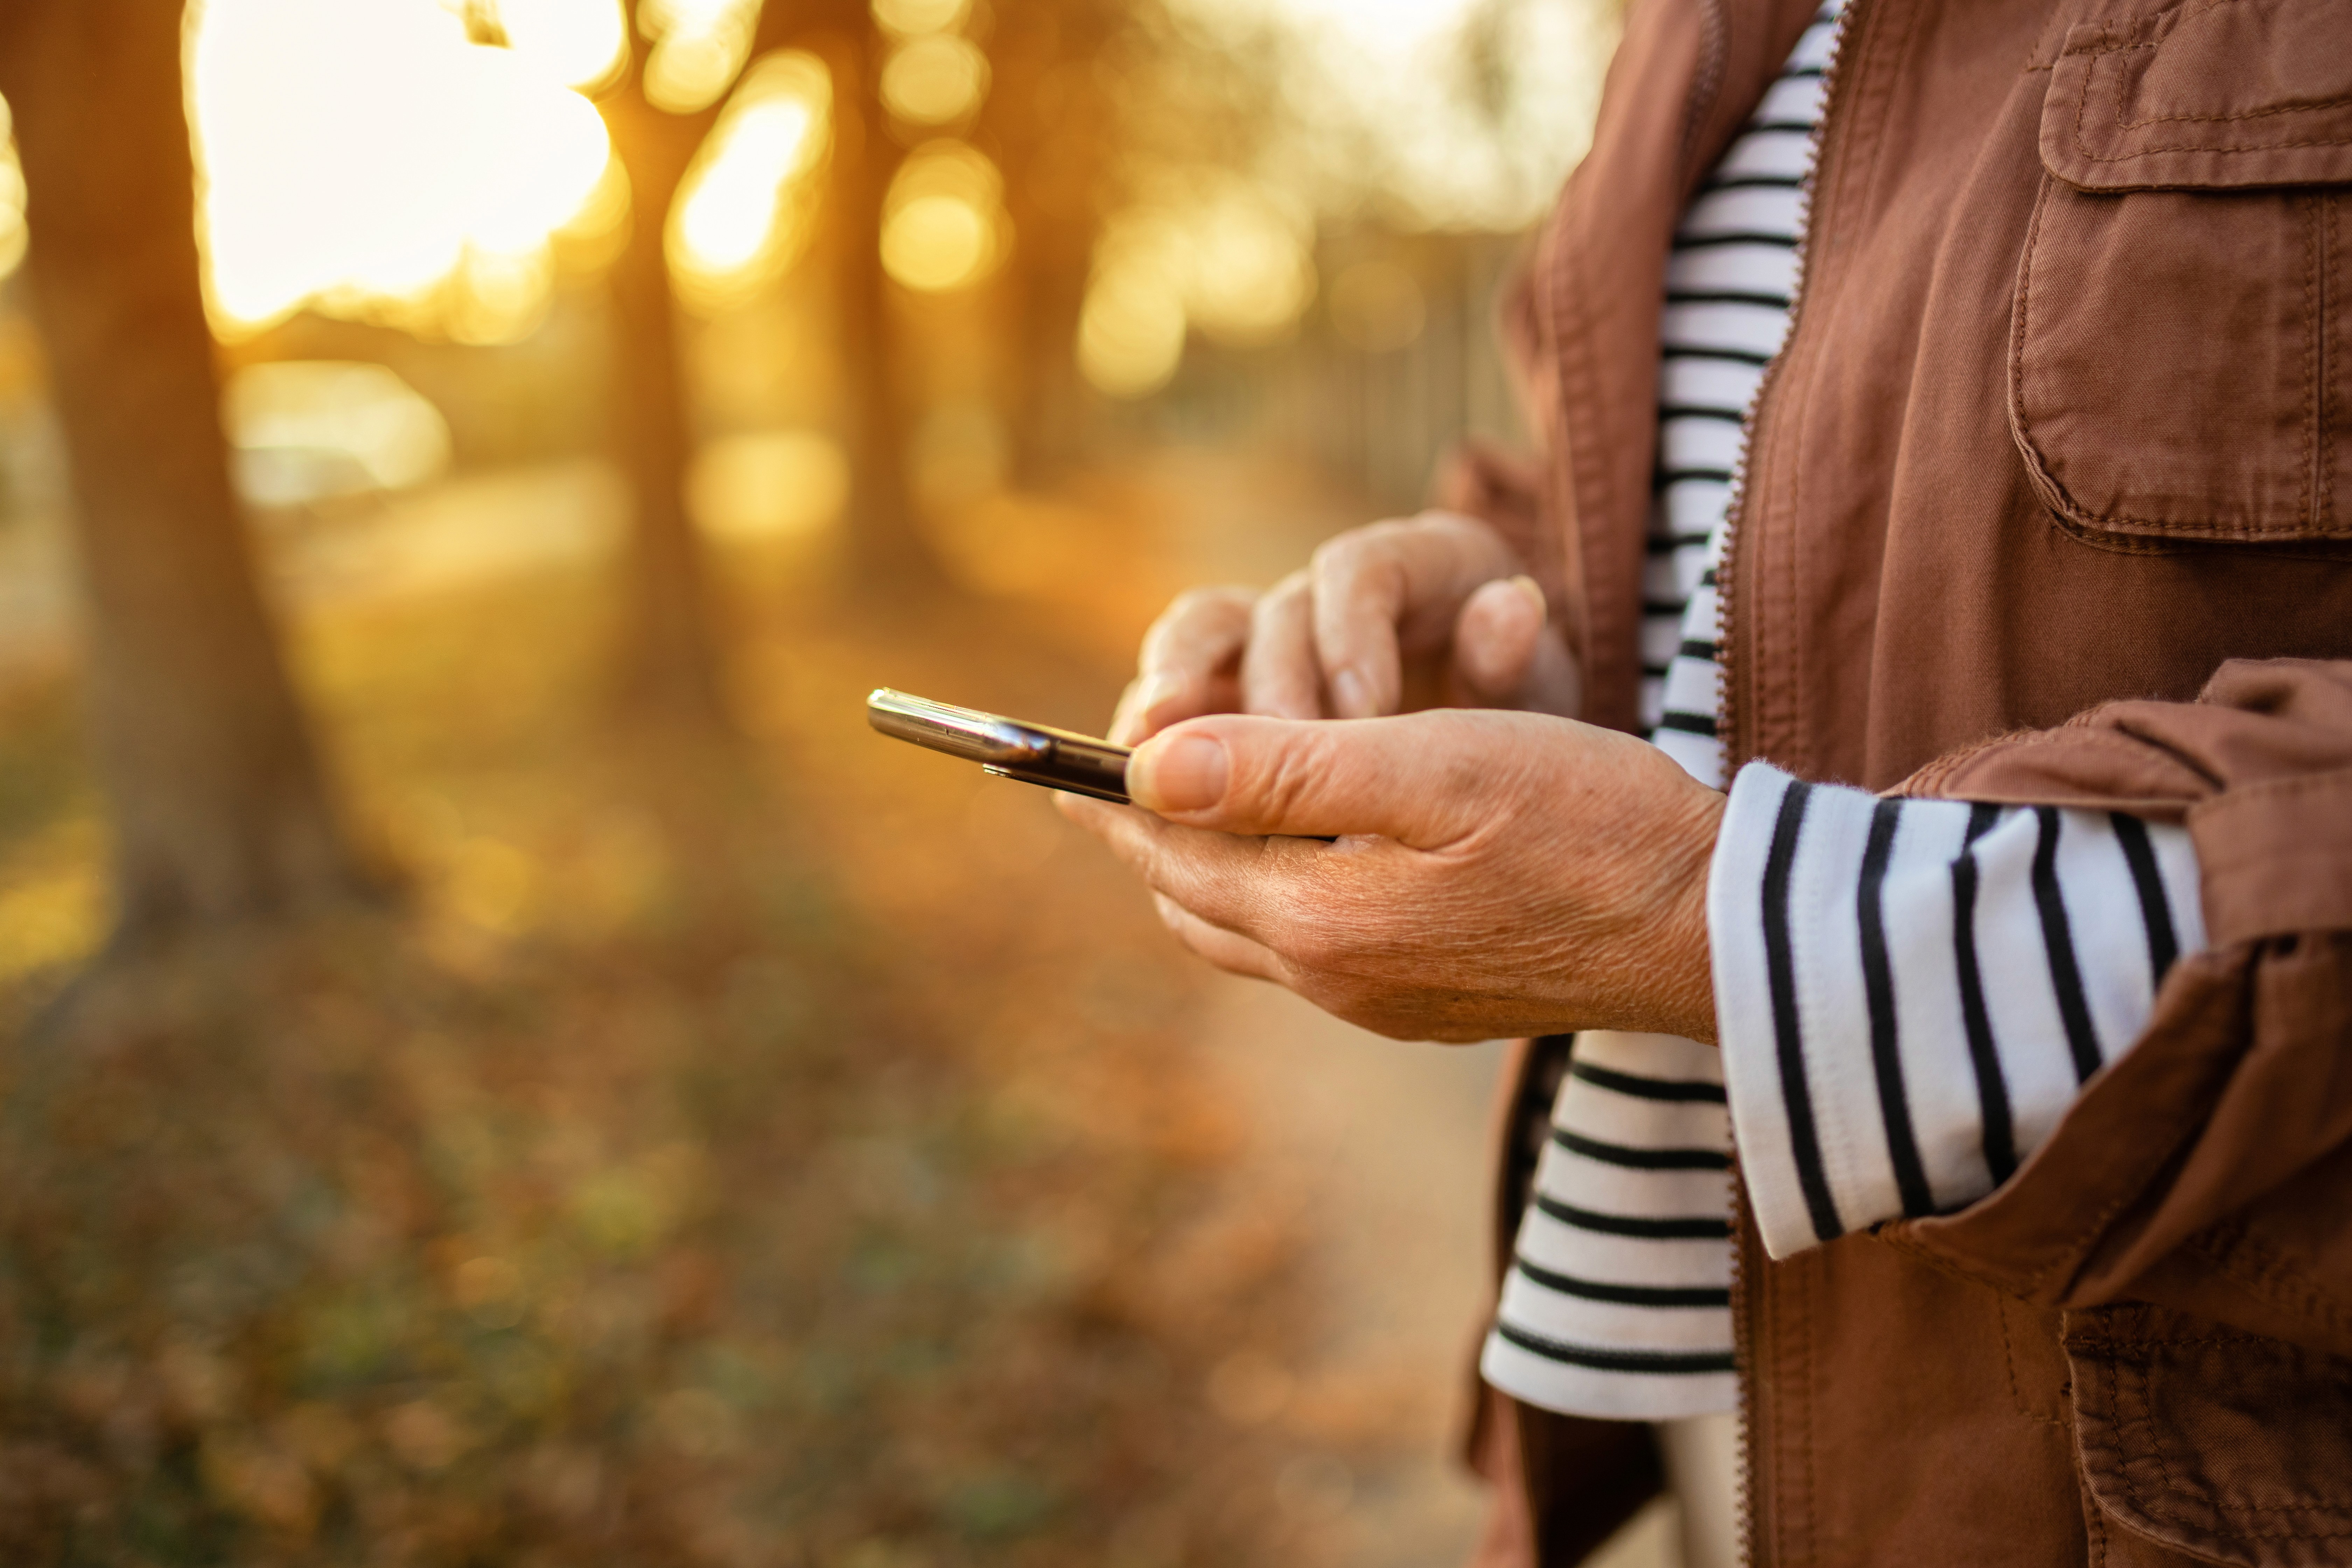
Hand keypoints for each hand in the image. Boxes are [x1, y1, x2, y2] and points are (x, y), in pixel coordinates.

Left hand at [1059, 709, 1723, 1043]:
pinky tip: (1290, 861)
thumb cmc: (1586, 823)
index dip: (1113, 799)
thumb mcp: (1428, 766)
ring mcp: (1384, 1003)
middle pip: (1197, 901)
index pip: (1176, 852)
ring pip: (1248, 933)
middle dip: (1147, 838)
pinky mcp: (1430, 1004)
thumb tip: (1151, 761)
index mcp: (1320, 921)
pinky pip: (1310, 951)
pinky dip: (1271, 897)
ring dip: (1207, 870)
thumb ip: (1284, 769)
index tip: (1052, 771)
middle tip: (1104, 787)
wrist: (1709, 927)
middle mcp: (1337, 979)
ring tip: (1184, 818)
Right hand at [1107, 512, 1580, 744]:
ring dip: (1171, 695)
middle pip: (1267, 610)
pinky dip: (1157, 743)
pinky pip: (1178, 705)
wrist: (1514, 780)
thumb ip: (1509, 659)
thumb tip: (1509, 606)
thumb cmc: (1528, 736)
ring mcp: (1274, 642)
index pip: (1361, 569)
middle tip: (1257, 748)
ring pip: (1200, 641)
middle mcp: (1331, 594)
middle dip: (1258, 681)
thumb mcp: (1536, 702)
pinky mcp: (1232, 697)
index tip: (1366, 710)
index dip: (1352, 632)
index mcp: (1420, 566)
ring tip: (1149, 752)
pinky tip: (1140, 795)